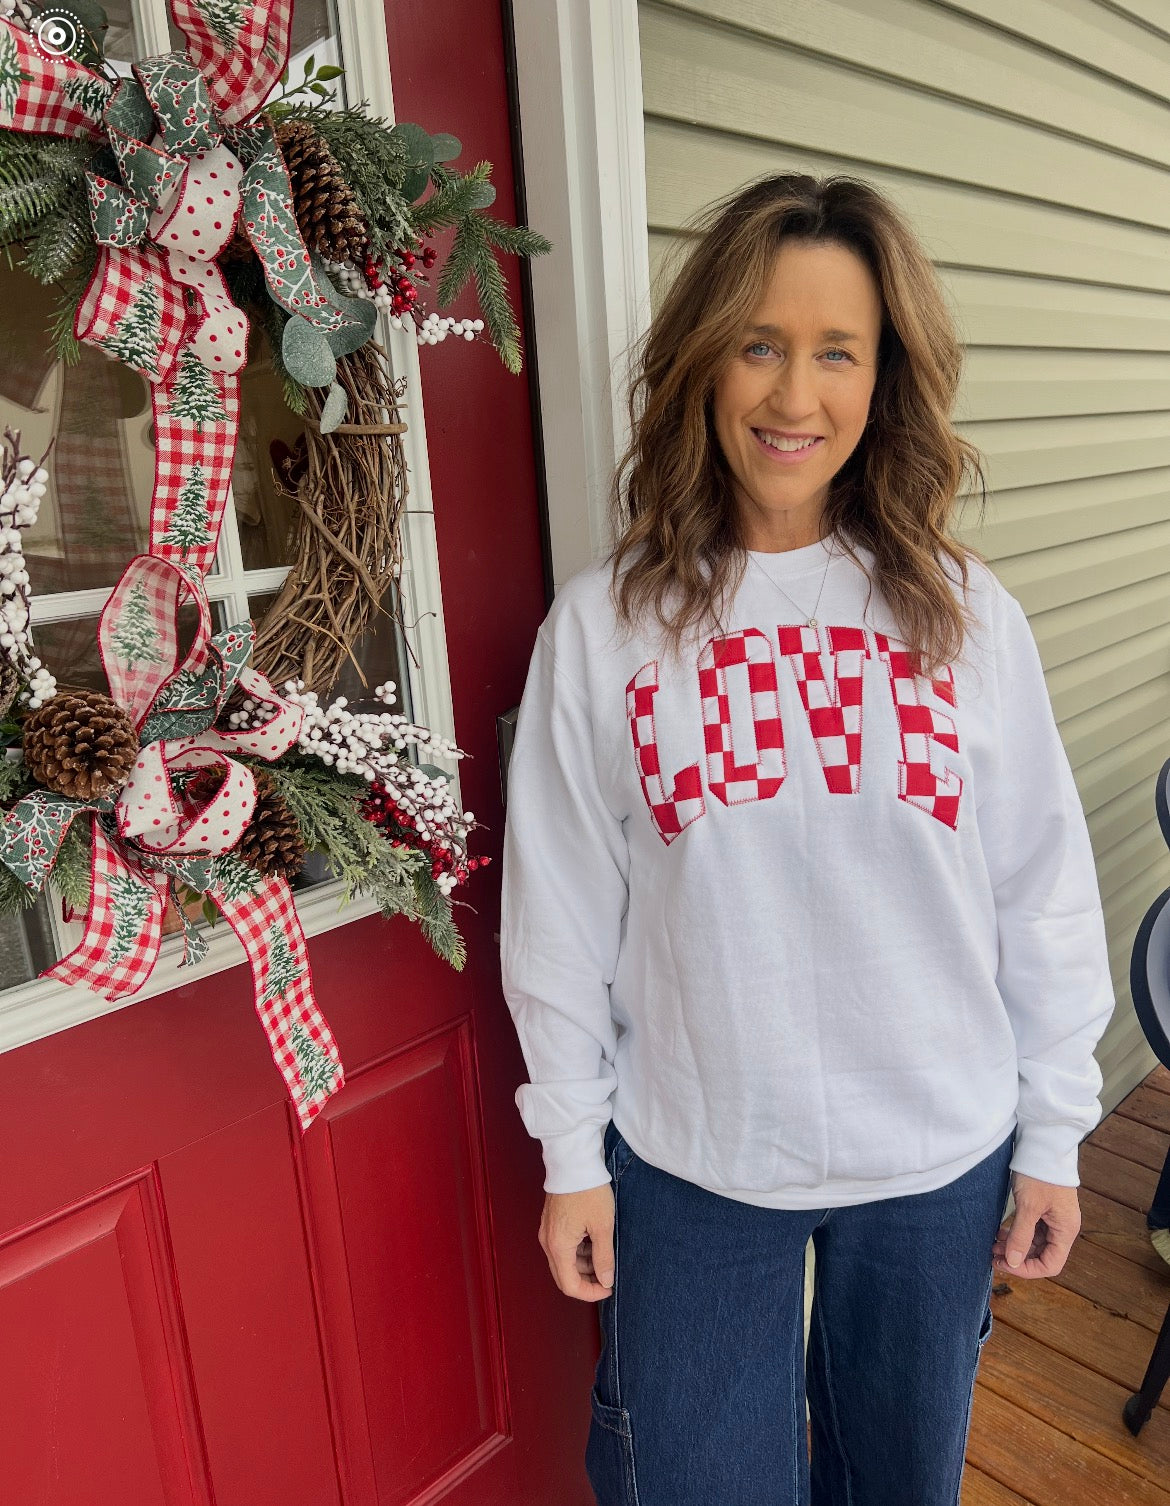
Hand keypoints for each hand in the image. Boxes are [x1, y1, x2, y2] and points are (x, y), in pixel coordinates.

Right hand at [539, 1183, 615, 1301]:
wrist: (574, 1161)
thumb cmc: (588, 1191)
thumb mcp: (602, 1226)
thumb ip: (604, 1257)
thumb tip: (606, 1280)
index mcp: (558, 1246)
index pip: (570, 1285)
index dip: (590, 1293)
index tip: (608, 1288)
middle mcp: (548, 1242)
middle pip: (564, 1276)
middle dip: (586, 1282)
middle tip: (607, 1278)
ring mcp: (547, 1232)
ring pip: (563, 1263)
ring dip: (583, 1267)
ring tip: (604, 1256)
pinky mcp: (551, 1223)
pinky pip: (562, 1248)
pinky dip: (578, 1253)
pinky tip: (594, 1243)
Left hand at [991, 1172, 1080, 1278]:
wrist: (1043, 1144)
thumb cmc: (1039, 1174)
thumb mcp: (1028, 1206)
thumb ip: (1020, 1236)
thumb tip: (1013, 1262)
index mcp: (1066, 1230)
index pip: (1051, 1264)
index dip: (1027, 1269)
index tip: (1005, 1264)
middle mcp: (1063, 1227)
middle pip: (1042, 1255)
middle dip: (1018, 1258)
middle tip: (993, 1255)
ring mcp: (1053, 1218)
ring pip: (1034, 1243)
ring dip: (1015, 1246)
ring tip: (994, 1245)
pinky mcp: (1044, 1209)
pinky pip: (1031, 1230)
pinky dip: (1016, 1234)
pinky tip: (1000, 1232)